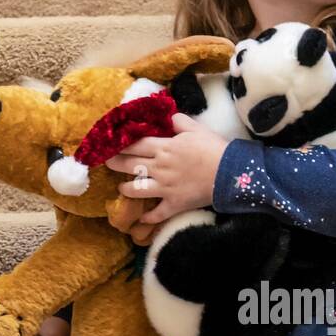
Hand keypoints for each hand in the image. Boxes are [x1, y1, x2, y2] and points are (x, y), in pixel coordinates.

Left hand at [105, 112, 229, 225]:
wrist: (230, 173)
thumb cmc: (214, 148)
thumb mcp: (196, 128)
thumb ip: (178, 121)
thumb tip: (167, 117)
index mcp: (164, 147)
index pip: (135, 144)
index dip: (120, 143)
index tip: (109, 143)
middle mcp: (160, 167)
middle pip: (131, 164)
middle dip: (115, 163)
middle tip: (106, 162)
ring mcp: (165, 187)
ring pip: (137, 190)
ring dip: (126, 188)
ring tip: (121, 187)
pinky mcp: (174, 204)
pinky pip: (157, 213)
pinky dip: (149, 218)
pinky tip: (141, 219)